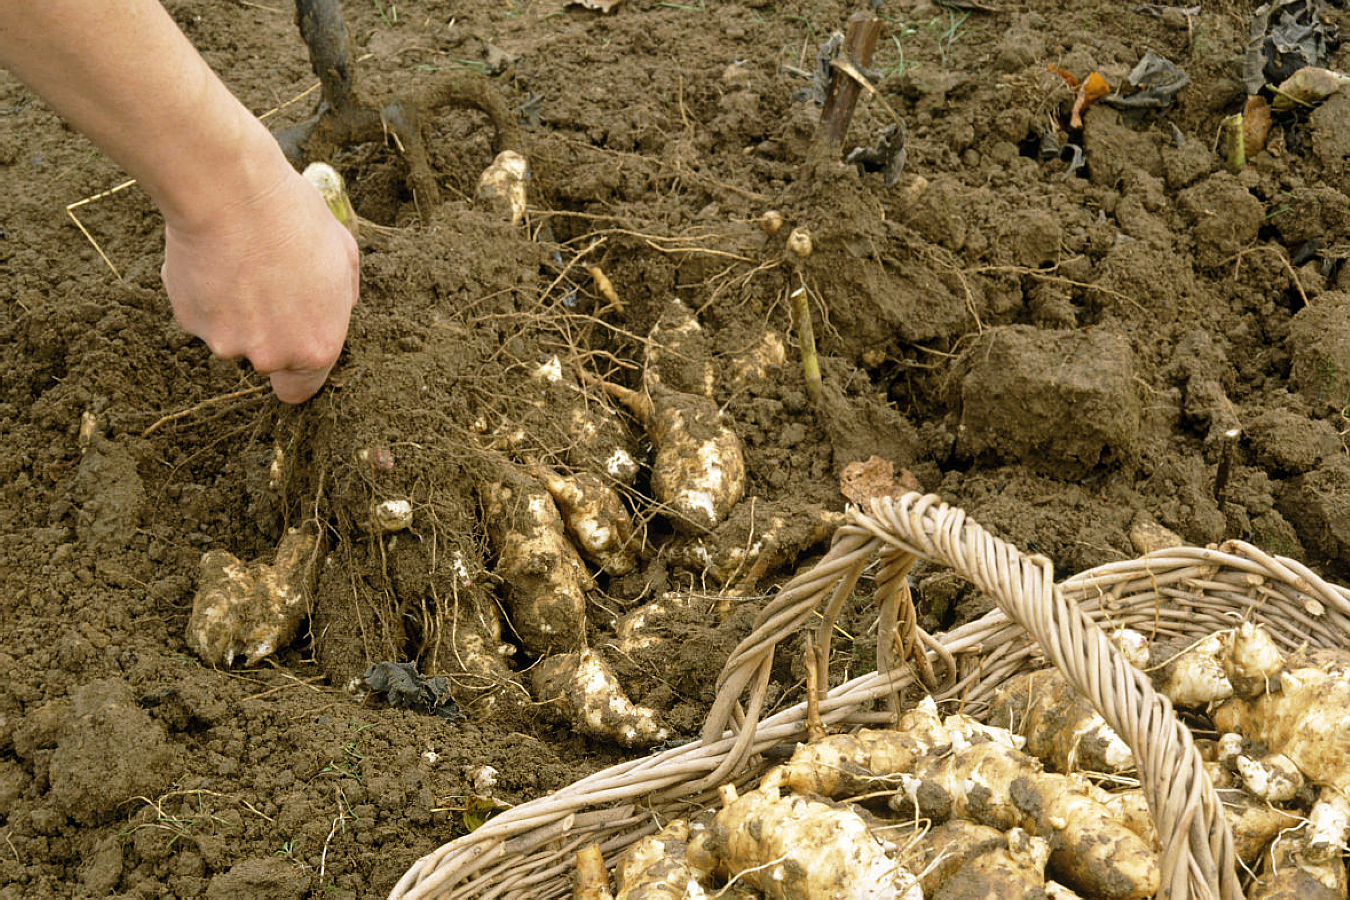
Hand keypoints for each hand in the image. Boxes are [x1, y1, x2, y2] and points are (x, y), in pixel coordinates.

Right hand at [161, 165, 359, 402]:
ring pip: (231, 335)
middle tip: (269, 282)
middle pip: (266, 359)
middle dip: (267, 331)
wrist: (231, 193)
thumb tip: (338, 309)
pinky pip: (202, 314)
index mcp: (316, 348)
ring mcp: (226, 342)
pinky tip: (214, 258)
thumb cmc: (294, 220)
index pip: (299, 391)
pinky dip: (206, 294)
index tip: (290, 353)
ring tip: (242, 263)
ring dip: (235, 311)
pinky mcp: (190, 321)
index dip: (295, 373)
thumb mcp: (344, 257)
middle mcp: (270, 356)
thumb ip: (343, 298)